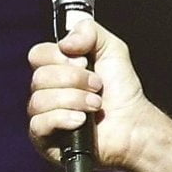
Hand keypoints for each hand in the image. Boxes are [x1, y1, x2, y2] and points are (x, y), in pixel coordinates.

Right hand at [26, 15, 160, 171]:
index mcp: (55, 69)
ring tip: (96, 105)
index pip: (38, 54)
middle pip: (40, 77)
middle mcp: (44, 91)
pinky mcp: (43, 139)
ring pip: (40, 100)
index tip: (85, 62)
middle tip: (98, 85)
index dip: (62, 57)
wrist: (133, 124)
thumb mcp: (113, 50)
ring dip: (76, 99)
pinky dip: (65, 119)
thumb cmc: (121, 89)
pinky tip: (82, 121)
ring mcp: (42, 115)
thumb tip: (65, 42)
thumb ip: (90, 32)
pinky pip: (39, 124)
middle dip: (76, 79)